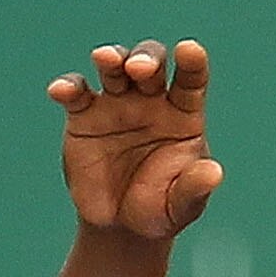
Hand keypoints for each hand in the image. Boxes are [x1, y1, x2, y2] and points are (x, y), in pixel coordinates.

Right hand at [46, 38, 222, 239]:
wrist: (120, 227)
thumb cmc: (160, 209)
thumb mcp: (182, 205)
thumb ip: (195, 187)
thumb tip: (214, 173)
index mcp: (183, 113)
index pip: (191, 79)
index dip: (191, 62)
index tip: (189, 49)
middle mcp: (150, 100)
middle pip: (150, 62)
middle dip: (146, 58)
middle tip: (139, 69)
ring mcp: (116, 104)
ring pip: (114, 67)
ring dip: (111, 58)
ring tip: (106, 60)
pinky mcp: (83, 116)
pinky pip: (76, 93)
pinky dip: (68, 86)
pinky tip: (61, 90)